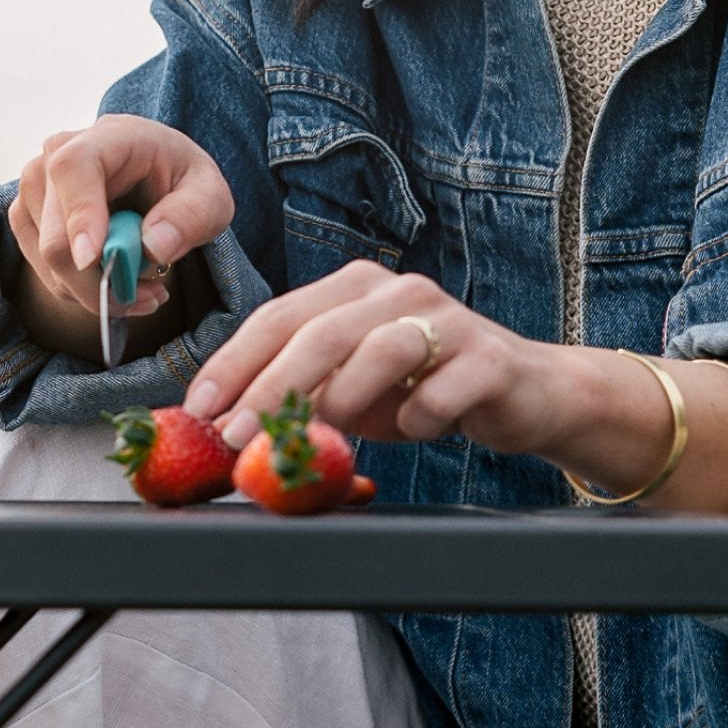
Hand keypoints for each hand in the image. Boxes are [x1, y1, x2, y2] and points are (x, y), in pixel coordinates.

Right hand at [6, 115, 233, 358]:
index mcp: (108, 136)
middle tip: (152, 297)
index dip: (79, 214)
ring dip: (97, 290)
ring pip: (48, 262)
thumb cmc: (180, 180)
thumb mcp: (210, 195)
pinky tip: (116, 281)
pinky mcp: (26, 217)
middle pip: (56, 234)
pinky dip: (81, 291)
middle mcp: (56, 155)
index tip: (91, 259)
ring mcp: (33, 187)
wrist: (152, 178)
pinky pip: (45, 272)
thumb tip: (153, 246)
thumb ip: (191, 216)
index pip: (74, 168)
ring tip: (144, 286)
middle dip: (102, 280)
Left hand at [185, 261, 727, 518]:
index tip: (199, 408)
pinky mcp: (491, 357)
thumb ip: (300, 400)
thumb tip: (225, 432)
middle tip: (238, 438)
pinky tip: (416, 431)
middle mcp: (397, 291)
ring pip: (381, 349)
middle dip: (271, 388)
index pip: (279, 317)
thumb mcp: (354, 395)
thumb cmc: (425, 393)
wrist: (528, 396)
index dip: (234, 362)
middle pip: (322, 331)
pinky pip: (444, 389)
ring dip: (344, 398)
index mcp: (354, 289)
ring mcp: (447, 319)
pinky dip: (421, 417)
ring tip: (325, 436)